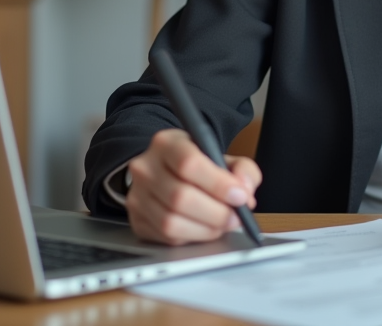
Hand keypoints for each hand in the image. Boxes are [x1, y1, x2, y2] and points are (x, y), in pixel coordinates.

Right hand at [126, 128, 261, 244]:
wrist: (167, 172)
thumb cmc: (198, 165)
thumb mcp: (223, 157)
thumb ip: (243, 169)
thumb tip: (244, 189)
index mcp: (167, 143)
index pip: (189, 163)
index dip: (218, 184)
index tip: (240, 196)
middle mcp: (146, 168)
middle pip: (180, 197)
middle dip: (216, 213)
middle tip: (236, 217)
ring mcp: (137, 195)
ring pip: (170, 222)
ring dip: (205, 228)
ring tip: (223, 224)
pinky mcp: (136, 220)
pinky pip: (165, 237)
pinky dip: (192, 237)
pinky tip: (205, 228)